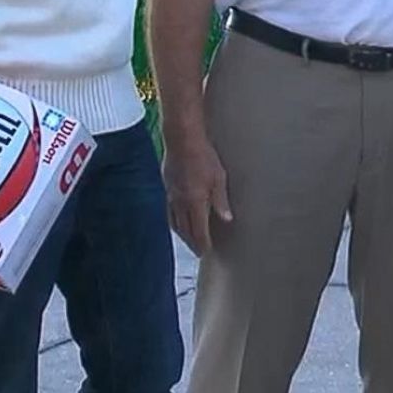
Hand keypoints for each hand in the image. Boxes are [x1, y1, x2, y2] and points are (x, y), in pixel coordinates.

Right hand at [162, 132, 232, 254]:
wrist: (182, 140)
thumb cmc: (204, 156)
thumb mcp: (219, 178)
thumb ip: (221, 201)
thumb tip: (226, 219)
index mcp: (195, 202)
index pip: (198, 230)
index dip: (202, 243)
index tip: (207, 251)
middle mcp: (180, 203)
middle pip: (185, 230)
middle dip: (192, 242)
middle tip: (198, 251)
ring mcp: (171, 196)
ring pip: (175, 222)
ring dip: (182, 234)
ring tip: (189, 240)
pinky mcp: (166, 188)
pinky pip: (169, 212)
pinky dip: (174, 222)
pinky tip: (177, 221)